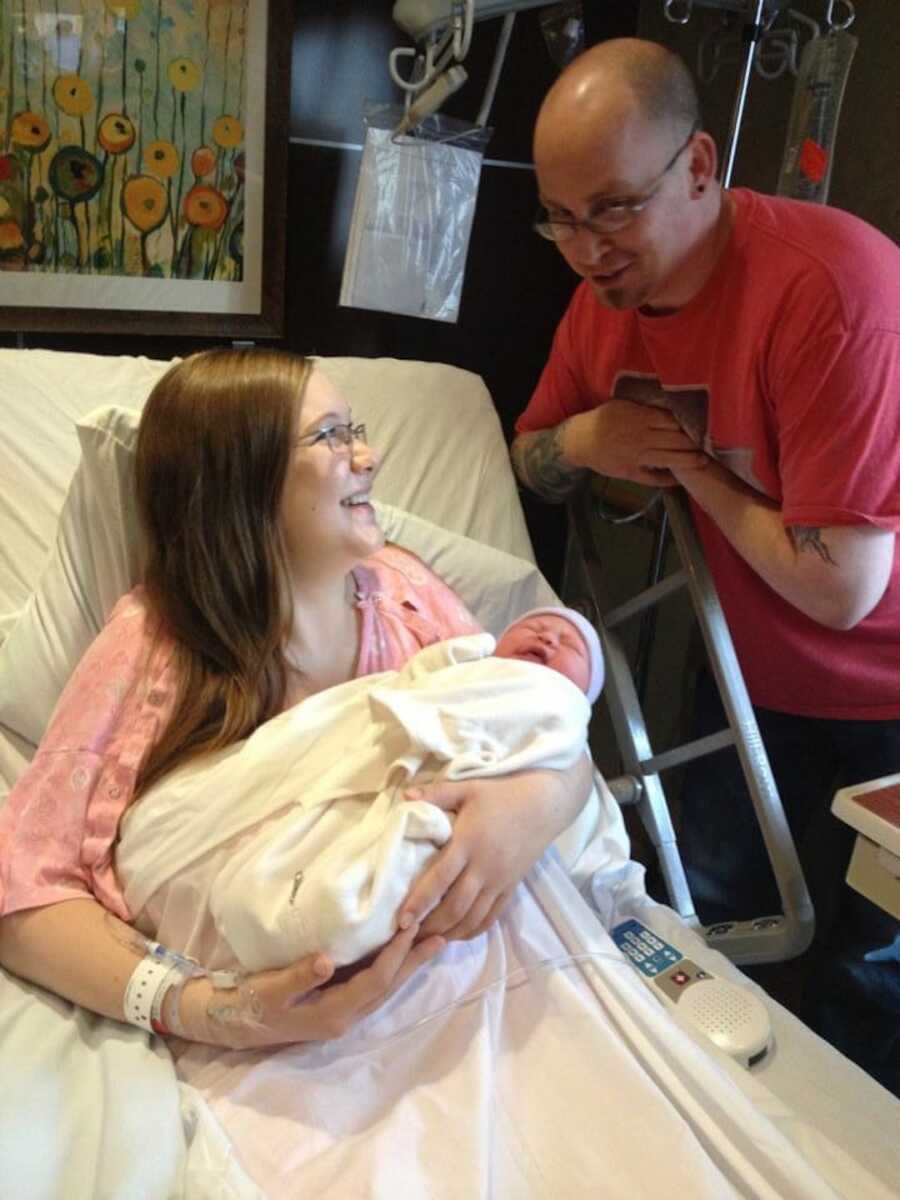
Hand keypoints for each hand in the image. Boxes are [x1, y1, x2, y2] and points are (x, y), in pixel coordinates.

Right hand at [172, 923, 443, 1049]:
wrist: (232, 1021)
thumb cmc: (250, 1003)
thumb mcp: (270, 989)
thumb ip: (298, 976)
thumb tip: (326, 960)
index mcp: (333, 1014)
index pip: (376, 981)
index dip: (395, 955)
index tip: (412, 927)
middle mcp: (345, 1017)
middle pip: (389, 987)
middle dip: (414, 961)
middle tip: (442, 935)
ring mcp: (342, 1013)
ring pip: (384, 987)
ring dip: (407, 965)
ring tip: (431, 941)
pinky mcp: (337, 1004)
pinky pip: (373, 985)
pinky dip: (389, 967)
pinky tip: (398, 953)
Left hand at [398, 767, 583, 940]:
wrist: (543, 804)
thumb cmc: (501, 795)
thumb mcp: (468, 788)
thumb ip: (436, 794)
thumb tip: (406, 796)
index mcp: (468, 843)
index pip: (439, 879)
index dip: (419, 902)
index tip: (401, 920)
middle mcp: (484, 867)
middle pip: (455, 907)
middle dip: (431, 925)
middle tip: (409, 936)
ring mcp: (500, 880)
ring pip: (473, 917)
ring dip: (450, 932)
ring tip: (428, 940)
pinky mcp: (511, 887)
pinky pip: (492, 916)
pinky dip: (473, 930)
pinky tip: (458, 935)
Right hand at [565, 401, 707, 486]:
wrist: (580, 441)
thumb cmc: (603, 420)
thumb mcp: (622, 405)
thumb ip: (644, 406)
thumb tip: (668, 404)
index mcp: (640, 418)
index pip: (672, 421)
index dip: (688, 424)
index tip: (701, 425)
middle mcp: (642, 437)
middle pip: (675, 440)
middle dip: (693, 442)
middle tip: (708, 443)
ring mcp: (637, 456)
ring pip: (669, 459)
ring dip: (688, 461)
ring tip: (703, 461)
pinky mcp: (631, 472)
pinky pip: (653, 478)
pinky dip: (667, 480)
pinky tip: (678, 479)